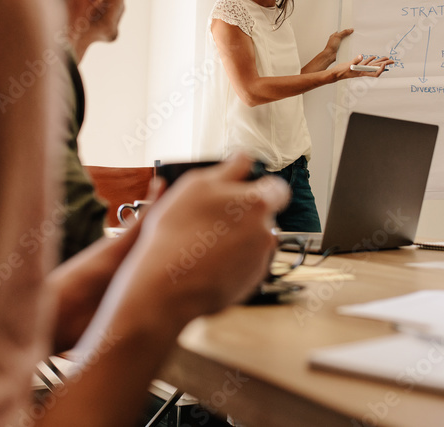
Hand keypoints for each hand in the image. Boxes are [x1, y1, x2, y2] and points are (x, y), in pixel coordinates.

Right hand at [130, 154, 288, 319]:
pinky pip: (245, 266)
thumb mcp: (197, 185)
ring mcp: (260, 261)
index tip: (241, 192)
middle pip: (263, 217)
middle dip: (244, 216)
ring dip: (237, 240)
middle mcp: (267, 233)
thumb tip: (244, 158)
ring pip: (253, 243)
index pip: (277, 188)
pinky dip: (232, 263)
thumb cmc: (177, 231)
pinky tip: (206, 263)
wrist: (166, 286)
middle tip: (212, 220)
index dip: (260, 187)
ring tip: (203, 244)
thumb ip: (229, 168)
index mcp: (258, 204)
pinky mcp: (250, 285)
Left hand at [322, 28, 353, 60]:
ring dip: (349, 42)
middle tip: (352, 35)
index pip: (342, 31)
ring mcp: (339, 44)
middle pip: (345, 36)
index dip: (346, 30)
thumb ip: (344, 32)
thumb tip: (350, 30)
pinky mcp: (342, 49)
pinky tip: (350, 46)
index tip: (351, 29)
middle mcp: (337, 40)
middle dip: (348, 36)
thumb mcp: (337, 36)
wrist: (330, 55)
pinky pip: (347, 46)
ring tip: (352, 40)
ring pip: (346, 42)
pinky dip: (348, 46)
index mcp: (335, 35)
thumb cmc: (330, 46)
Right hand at [334, 54, 394, 79]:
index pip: (375, 72)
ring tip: (386, 58)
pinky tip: (373, 57)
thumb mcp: (348, 66)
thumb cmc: (341, 72)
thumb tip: (361, 56)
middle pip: (377, 68)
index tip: (385, 63)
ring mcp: (361, 69)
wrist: (335, 74)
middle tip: (392, 61)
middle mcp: (363, 71)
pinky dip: (370, 60)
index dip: (381, 69)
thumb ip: (355, 61)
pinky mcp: (357, 66)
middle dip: (385, 64)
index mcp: (362, 72)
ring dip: (380, 61)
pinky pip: (366, 63)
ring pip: (372, 65)